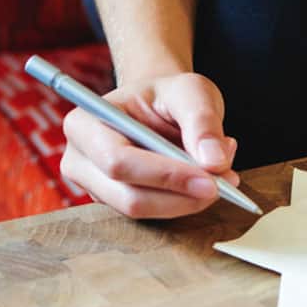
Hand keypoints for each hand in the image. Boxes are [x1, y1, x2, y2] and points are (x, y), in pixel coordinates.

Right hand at [61, 72, 239, 218]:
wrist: (160, 107)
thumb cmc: (168, 95)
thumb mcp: (191, 90)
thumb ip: (202, 121)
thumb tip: (213, 162)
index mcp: (85, 123)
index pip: (118, 162)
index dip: (165, 175)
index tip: (211, 180)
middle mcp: (80, 160)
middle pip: (128, 197)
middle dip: (181, 195)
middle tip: (226, 184)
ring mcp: (95, 187)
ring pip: (143, 212)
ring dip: (188, 201)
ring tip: (222, 175)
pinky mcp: (116, 204)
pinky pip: (152, 215)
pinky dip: (185, 203)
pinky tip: (206, 181)